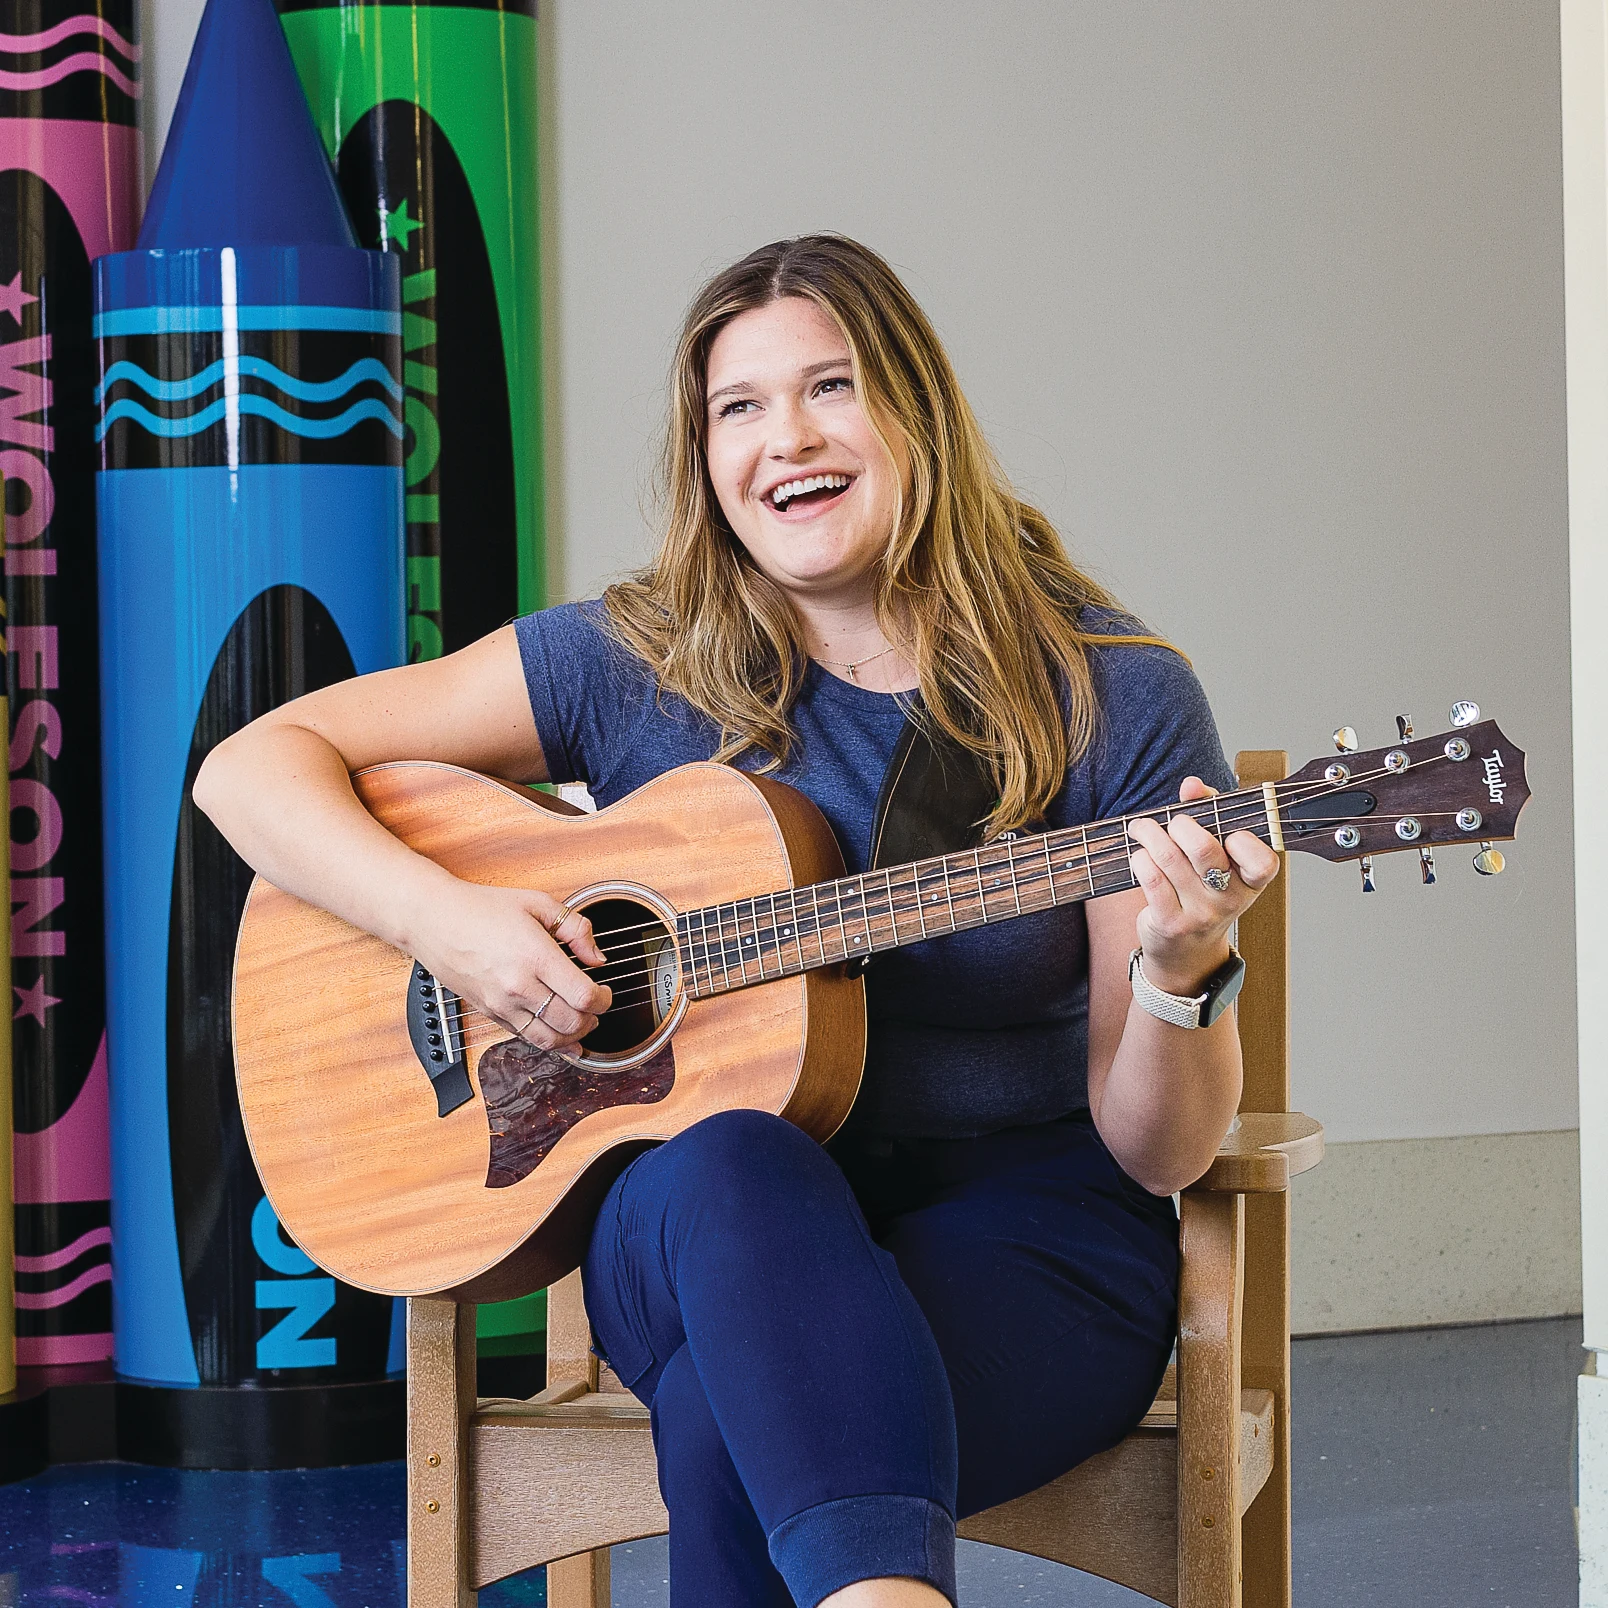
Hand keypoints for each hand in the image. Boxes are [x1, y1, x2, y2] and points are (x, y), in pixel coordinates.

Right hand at [409, 879, 611, 1054]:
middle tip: (596, 1008)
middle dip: (592, 1020)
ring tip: (581, 1024)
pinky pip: (525, 1038)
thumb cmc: (482, 908)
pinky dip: (547, 1041)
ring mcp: (501, 1004)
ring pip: (548, 1040)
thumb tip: (597, 957)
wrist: (433, 920)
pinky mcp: (489, 1013)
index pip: (583, 996)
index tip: (606, 992)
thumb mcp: (537, 903)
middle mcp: (518, 986)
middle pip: (570, 1023)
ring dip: (572, 1037)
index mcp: (535, 956)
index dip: (604, 1000)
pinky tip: (559, 1036)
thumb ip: (575, 928)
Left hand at [1125, 776, 1280, 997]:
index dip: (1243, 840)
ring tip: (1142, 828)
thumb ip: (1209, 813)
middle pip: (1204, 849)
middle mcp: (1229, 900)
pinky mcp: (1170, 923)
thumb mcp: (1218, 857)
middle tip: (1172, 822)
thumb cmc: (1203, 890)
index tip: (1225, 830)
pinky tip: (1139, 856)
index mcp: (1251, 882)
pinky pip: (1150, 879)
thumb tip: (1192, 785)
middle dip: (1180, 824)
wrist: (1187, 953)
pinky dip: (1140, 859)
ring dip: (1150, 835)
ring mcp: (1200, 914)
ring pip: (1169, 859)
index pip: (1262, 860)